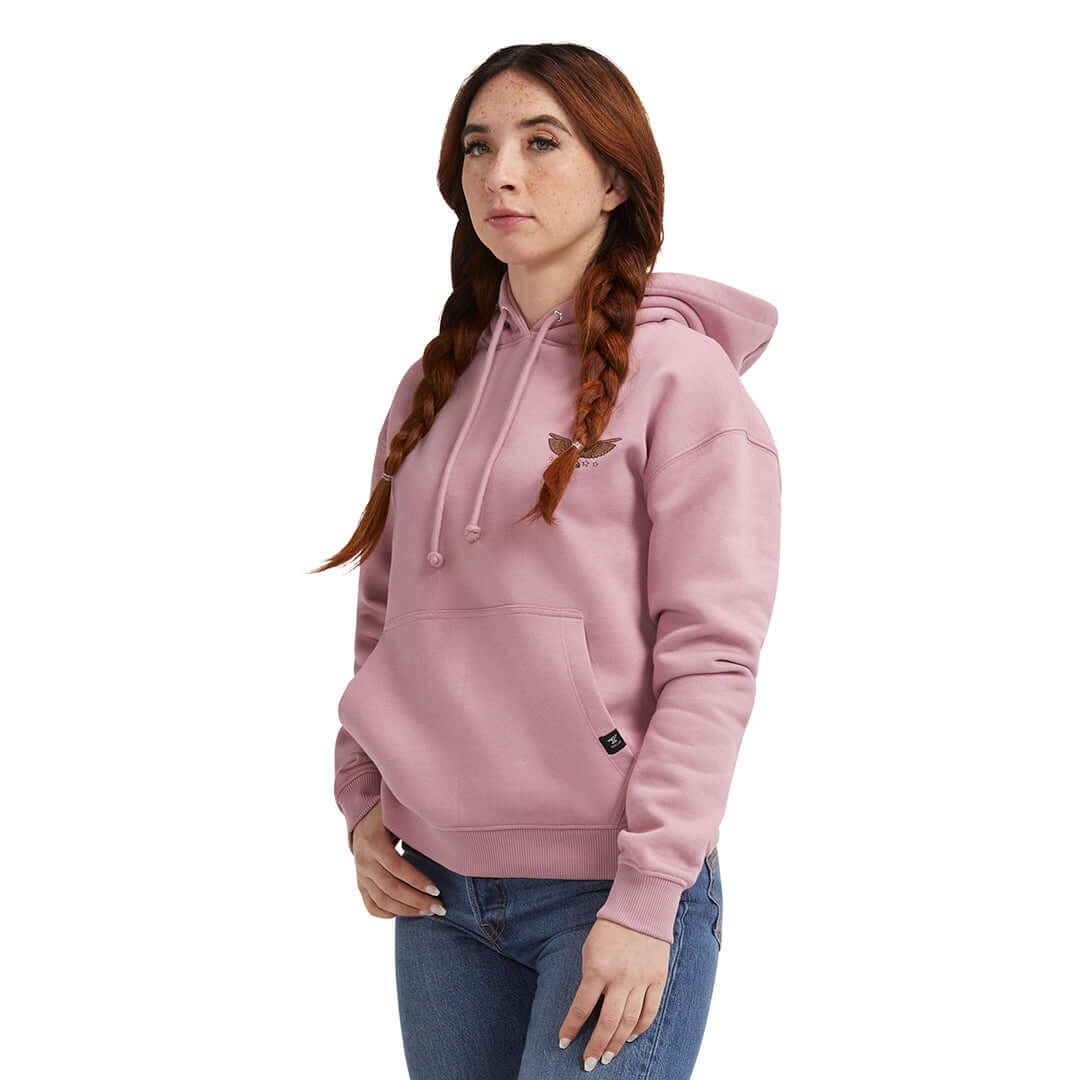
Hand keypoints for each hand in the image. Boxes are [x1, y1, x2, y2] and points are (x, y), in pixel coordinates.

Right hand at [350, 801, 444, 918]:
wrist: (361, 816)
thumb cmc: (388, 815)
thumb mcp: (398, 817)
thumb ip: (414, 828)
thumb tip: (442, 841)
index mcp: (375, 843)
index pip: (398, 868)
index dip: (417, 881)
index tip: (437, 891)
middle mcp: (365, 861)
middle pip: (392, 889)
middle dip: (417, 901)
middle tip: (439, 908)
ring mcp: (360, 874)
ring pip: (382, 900)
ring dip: (407, 910)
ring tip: (427, 912)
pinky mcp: (360, 883)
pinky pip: (370, 904)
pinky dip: (385, 913)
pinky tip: (402, 914)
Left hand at [558, 917, 670, 1069]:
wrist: (641, 908)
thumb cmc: (609, 929)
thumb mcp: (589, 950)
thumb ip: (590, 978)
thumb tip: (588, 1007)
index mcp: (598, 969)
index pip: (581, 1007)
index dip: (571, 1028)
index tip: (564, 1043)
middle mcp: (620, 978)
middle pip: (607, 1022)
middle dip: (596, 1046)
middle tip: (589, 1062)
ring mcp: (641, 980)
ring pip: (629, 1022)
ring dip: (617, 1042)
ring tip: (608, 1056)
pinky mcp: (658, 979)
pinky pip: (650, 1011)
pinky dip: (640, 1028)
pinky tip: (630, 1037)